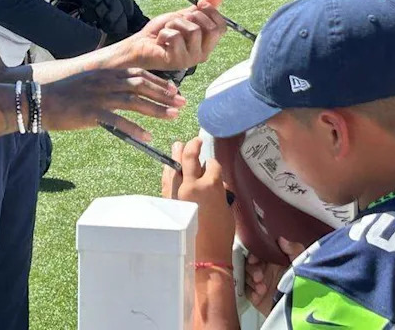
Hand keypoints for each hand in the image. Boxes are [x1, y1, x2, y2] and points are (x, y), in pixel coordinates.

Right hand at [44, 68, 184, 141]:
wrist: (38, 100)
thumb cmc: (62, 93)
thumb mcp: (88, 81)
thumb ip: (106, 84)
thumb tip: (123, 90)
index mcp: (106, 73)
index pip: (139, 73)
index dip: (158, 81)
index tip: (174, 90)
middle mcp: (106, 81)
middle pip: (142, 85)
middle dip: (164, 94)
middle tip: (182, 103)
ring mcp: (99, 96)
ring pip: (135, 101)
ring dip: (157, 109)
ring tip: (173, 117)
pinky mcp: (92, 113)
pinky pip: (118, 121)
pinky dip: (135, 128)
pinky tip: (148, 135)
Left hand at [123, 0, 226, 70]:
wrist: (140, 44)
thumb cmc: (162, 31)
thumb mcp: (183, 16)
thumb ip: (201, 8)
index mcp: (206, 44)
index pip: (221, 27)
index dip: (211, 12)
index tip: (197, 6)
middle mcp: (202, 54)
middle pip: (211, 28)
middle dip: (191, 17)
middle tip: (177, 22)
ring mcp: (190, 60)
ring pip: (193, 31)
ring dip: (175, 24)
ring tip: (167, 30)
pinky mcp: (176, 62)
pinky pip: (176, 37)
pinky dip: (164, 33)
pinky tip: (160, 41)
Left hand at [163, 138, 234, 263]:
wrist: (205, 255)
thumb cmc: (221, 235)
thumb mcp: (227, 209)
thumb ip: (221, 192)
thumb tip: (216, 184)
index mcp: (211, 185)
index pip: (212, 165)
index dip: (214, 164)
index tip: (213, 164)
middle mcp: (192, 185)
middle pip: (190, 158)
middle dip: (193, 146)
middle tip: (195, 140)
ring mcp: (178, 192)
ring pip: (175, 167)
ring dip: (177, 155)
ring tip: (178, 145)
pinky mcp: (169, 201)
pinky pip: (167, 181)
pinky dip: (169, 172)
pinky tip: (170, 166)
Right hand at [244, 239, 304, 315]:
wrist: (301, 309)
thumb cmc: (302, 284)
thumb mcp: (301, 263)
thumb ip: (294, 249)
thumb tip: (281, 239)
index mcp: (274, 259)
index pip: (257, 251)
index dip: (253, 254)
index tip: (254, 259)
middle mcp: (265, 269)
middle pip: (248, 263)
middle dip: (251, 268)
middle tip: (258, 276)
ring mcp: (259, 283)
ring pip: (246, 276)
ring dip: (251, 280)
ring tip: (262, 287)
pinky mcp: (256, 296)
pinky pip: (246, 291)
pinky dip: (250, 292)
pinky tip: (258, 294)